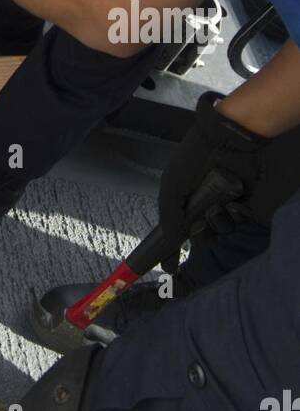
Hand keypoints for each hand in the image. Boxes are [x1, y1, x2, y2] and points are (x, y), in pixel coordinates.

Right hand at [157, 92, 266, 270]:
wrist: (225, 142)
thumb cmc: (194, 159)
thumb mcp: (172, 185)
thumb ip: (169, 215)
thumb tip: (170, 239)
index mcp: (182, 201)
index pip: (175, 231)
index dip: (171, 251)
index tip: (169, 268)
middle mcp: (201, 205)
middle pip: (200, 236)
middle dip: (201, 232)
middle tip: (201, 220)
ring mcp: (222, 205)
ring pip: (220, 231)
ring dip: (219, 221)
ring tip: (220, 204)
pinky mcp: (241, 204)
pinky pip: (238, 222)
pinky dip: (236, 214)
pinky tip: (235, 202)